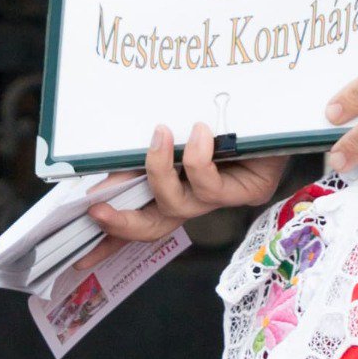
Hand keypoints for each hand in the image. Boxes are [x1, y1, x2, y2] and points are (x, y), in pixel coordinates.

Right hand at [91, 123, 290, 243]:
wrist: (278, 100)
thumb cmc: (225, 109)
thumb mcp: (175, 128)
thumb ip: (147, 148)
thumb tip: (103, 161)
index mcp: (180, 186)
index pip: (140, 221)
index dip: (111, 241)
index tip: (79, 258)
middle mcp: (200, 198)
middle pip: (154, 228)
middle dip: (122, 224)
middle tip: (97, 208)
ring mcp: (225, 199)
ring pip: (178, 206)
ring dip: (159, 172)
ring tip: (159, 135)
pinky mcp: (251, 192)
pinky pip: (210, 185)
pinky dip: (197, 157)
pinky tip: (199, 132)